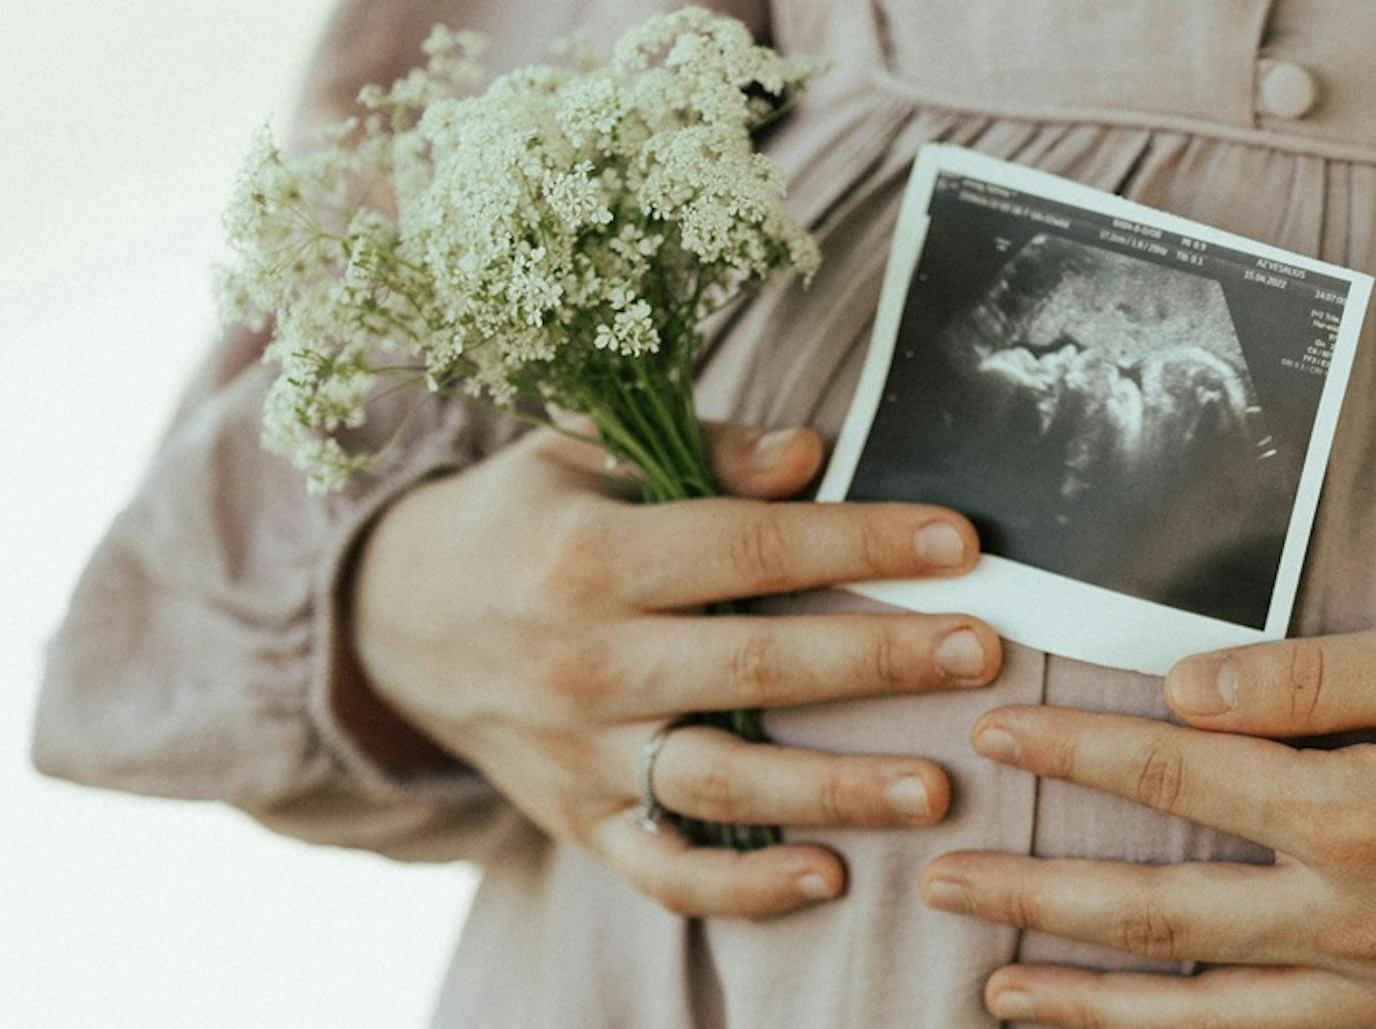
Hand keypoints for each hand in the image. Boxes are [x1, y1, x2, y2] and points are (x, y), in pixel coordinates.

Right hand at [351, 420, 999, 918]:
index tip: (960, 542)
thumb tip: (813, 456)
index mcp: (591, 557)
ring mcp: (580, 755)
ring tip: (934, 787)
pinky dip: (743, 891)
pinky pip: (665, 872)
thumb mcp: (582, 455)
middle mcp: (584, 663)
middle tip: (981, 654)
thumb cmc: (521, 522)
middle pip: (754, 669)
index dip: (859, 541)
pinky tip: (828, 878)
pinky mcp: (577, 822)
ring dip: (832, 791)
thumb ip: (702, 453)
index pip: (749, 547)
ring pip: (720, 785)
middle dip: (878, 659)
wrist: (395, 623)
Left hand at [918, 614, 1375, 1027]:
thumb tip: (1185, 682)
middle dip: (1036, 898)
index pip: (1177, 772)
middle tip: (944, 880)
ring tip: (999, 991)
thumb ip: (1317, 673)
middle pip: (1157, 916)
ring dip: (1089, 1004)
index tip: (999, 732)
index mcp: (1361, 812)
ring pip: (1203, 1018)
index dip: (1077, 749)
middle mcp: (1361, 922)